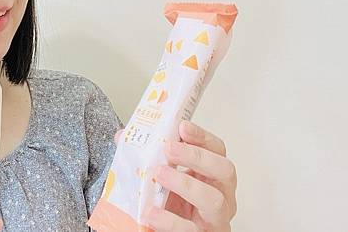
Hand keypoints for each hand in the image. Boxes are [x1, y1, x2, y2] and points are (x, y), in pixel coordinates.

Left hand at [114, 120, 236, 230]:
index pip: (217, 150)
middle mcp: (221, 195)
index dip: (202, 136)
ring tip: (159, 174)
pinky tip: (151, 212)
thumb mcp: (166, 179)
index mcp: (212, 176)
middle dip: (197, 155)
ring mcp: (214, 219)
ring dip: (185, 183)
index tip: (182, 126)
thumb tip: (123, 136)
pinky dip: (169, 220)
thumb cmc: (172, 206)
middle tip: (170, 149)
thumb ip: (149, 156)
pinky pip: (190, 229)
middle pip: (224, 170)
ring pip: (213, 199)